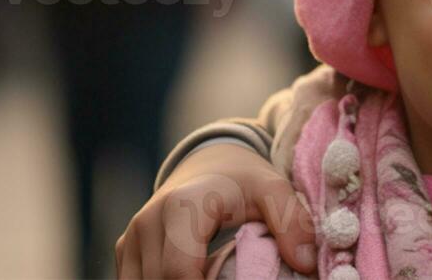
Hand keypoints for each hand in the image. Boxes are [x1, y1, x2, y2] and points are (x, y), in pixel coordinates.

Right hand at [115, 142, 316, 278]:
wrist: (210, 163)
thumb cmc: (243, 181)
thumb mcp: (274, 190)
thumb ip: (292, 221)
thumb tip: (306, 262)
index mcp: (183, 205)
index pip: (179, 271)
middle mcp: (148, 220)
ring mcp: (132, 237)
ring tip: (214, 277)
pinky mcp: (125, 250)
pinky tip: (196, 277)